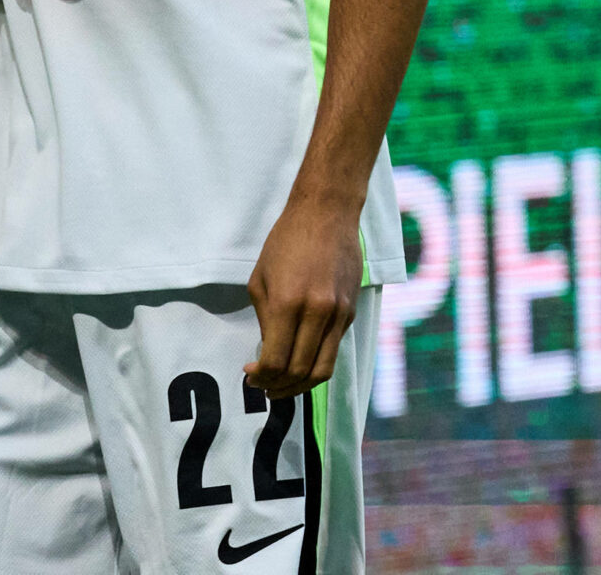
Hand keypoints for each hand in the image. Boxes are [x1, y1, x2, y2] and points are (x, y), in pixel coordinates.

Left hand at [247, 187, 362, 397]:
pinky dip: (316, 364)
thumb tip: (269, 351)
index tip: (249, 375)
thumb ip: (265, 320)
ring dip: (300, 386)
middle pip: (300, 372)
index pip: (275, 361)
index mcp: (288, 304)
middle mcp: (317, 312)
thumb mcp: (260, 280)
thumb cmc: (286, 241)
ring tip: (283, 385)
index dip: (260, 378)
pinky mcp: (351, 311)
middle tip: (264, 387)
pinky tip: (301, 360)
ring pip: (323, 370)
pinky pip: (334, 349)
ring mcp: (339, 313)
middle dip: (278, 388)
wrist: (328, 213)